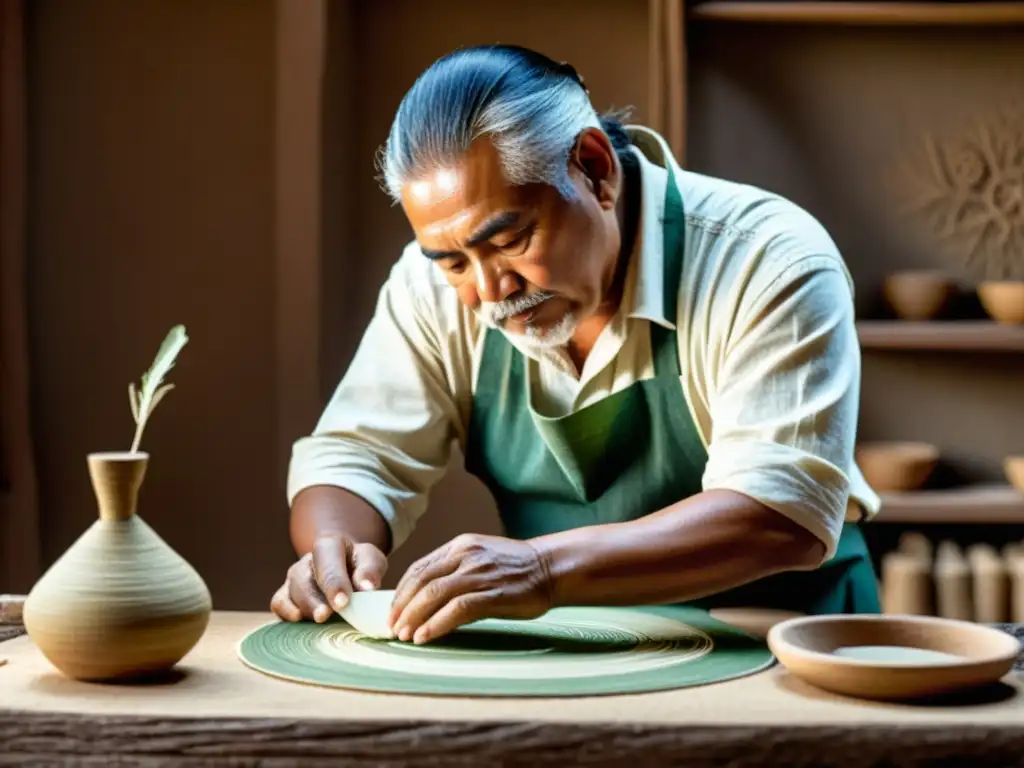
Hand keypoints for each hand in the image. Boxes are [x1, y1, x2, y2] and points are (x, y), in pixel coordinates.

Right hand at [270, 533, 387, 622]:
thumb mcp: (371, 560)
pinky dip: (285, 611)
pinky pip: (278, 602)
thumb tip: (367, 587)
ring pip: (292, 591)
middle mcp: (307, 560)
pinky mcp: (285, 594)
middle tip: (325, 616)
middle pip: (304, 578)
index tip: (342, 602)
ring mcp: (294, 576)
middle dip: (314, 599)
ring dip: (305, 607)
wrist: (346, 567)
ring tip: (320, 620)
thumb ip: (370, 570)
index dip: (333, 581)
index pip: (327, 559)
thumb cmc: (359, 565)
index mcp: (329, 544)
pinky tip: (297, 619)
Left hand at [388, 533, 552, 644]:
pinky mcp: (493, 593)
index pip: (419, 568)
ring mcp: (479, 573)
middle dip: (402, 607)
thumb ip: (455, 571)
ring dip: (414, 617)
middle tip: (392, 627)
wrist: (551, 567)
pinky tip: (426, 636)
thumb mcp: (480, 558)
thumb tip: (425, 597)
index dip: (401, 592)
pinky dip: (436, 624)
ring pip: (434, 594)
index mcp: (460, 546)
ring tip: (404, 635)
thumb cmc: (516, 568)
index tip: (392, 611)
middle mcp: (466, 556)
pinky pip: (457, 609)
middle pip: (422, 581)